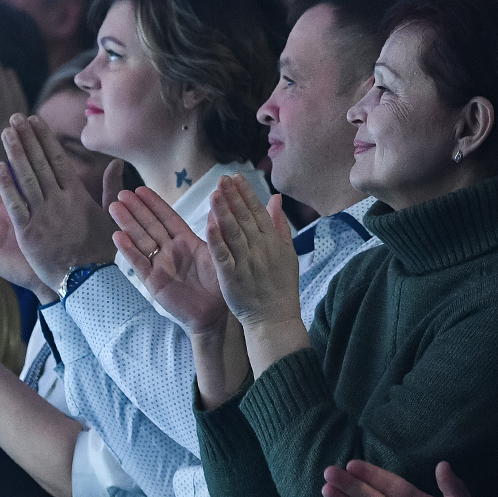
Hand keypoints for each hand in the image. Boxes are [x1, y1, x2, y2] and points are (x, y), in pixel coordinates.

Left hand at [0, 114, 120, 289]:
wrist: (92, 282)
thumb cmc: (102, 251)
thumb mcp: (110, 215)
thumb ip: (109, 187)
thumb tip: (116, 162)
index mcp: (78, 195)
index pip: (58, 160)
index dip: (44, 139)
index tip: (34, 120)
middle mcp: (60, 201)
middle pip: (40, 163)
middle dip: (27, 139)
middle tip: (15, 118)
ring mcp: (44, 216)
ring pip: (27, 179)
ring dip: (15, 153)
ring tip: (6, 132)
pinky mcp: (30, 233)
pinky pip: (16, 205)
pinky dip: (7, 186)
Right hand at [110, 184, 226, 334]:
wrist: (215, 314)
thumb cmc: (219, 284)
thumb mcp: (219, 254)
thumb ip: (216, 231)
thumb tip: (217, 204)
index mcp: (186, 241)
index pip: (167, 218)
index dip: (154, 204)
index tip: (141, 189)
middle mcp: (170, 251)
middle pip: (150, 226)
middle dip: (136, 210)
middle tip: (122, 194)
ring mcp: (160, 265)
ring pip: (141, 240)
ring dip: (127, 224)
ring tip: (115, 208)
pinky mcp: (153, 282)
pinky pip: (139, 263)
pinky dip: (128, 250)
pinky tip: (117, 236)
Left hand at [206, 174, 300, 329]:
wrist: (275, 319)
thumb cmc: (281, 287)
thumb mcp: (288, 254)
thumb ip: (280, 225)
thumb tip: (275, 198)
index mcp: (274, 242)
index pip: (258, 212)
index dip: (246, 194)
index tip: (236, 177)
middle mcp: (261, 250)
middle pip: (245, 219)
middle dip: (233, 197)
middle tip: (222, 178)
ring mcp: (247, 264)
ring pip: (233, 234)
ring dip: (224, 212)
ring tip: (214, 194)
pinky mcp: (233, 279)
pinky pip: (224, 256)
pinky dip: (217, 240)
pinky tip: (209, 224)